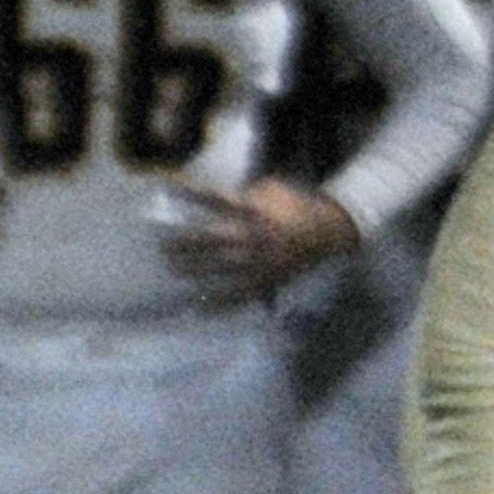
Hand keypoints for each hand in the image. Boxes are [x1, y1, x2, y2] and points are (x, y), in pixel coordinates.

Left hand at [161, 177, 359, 306]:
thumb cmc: (297, 205)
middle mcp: (251, 235)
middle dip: (184, 241)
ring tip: (174, 267)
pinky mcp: (266, 280)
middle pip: (209, 238)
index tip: (165, 186)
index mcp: (252, 209)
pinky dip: (218, 302)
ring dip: (193, 268)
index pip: (212, 198)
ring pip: (218, 266)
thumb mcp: (272, 188)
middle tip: (164, 244)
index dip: (188, 191)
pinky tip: (200, 307)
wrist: (330, 230)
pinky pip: (238, 294)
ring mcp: (258, 260)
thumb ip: (244, 192)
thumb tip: (216, 197)